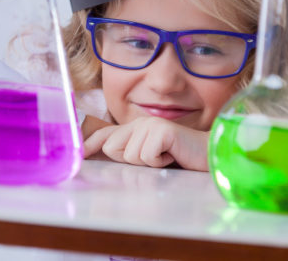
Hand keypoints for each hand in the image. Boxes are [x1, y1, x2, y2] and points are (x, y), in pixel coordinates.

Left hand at [82, 117, 209, 170]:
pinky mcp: (161, 130)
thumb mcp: (151, 157)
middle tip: (154, 158)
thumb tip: (106, 160)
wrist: (208, 155)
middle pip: (113, 148)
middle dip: (130, 160)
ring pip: (130, 155)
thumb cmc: (180, 158)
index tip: (79, 154)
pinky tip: (172, 156)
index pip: (106, 135)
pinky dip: (159, 162)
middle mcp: (141, 123)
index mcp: (136, 129)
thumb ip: (131, 155)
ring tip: (166, 157)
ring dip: (148, 164)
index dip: (90, 144)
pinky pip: (146, 156)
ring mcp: (151, 124)